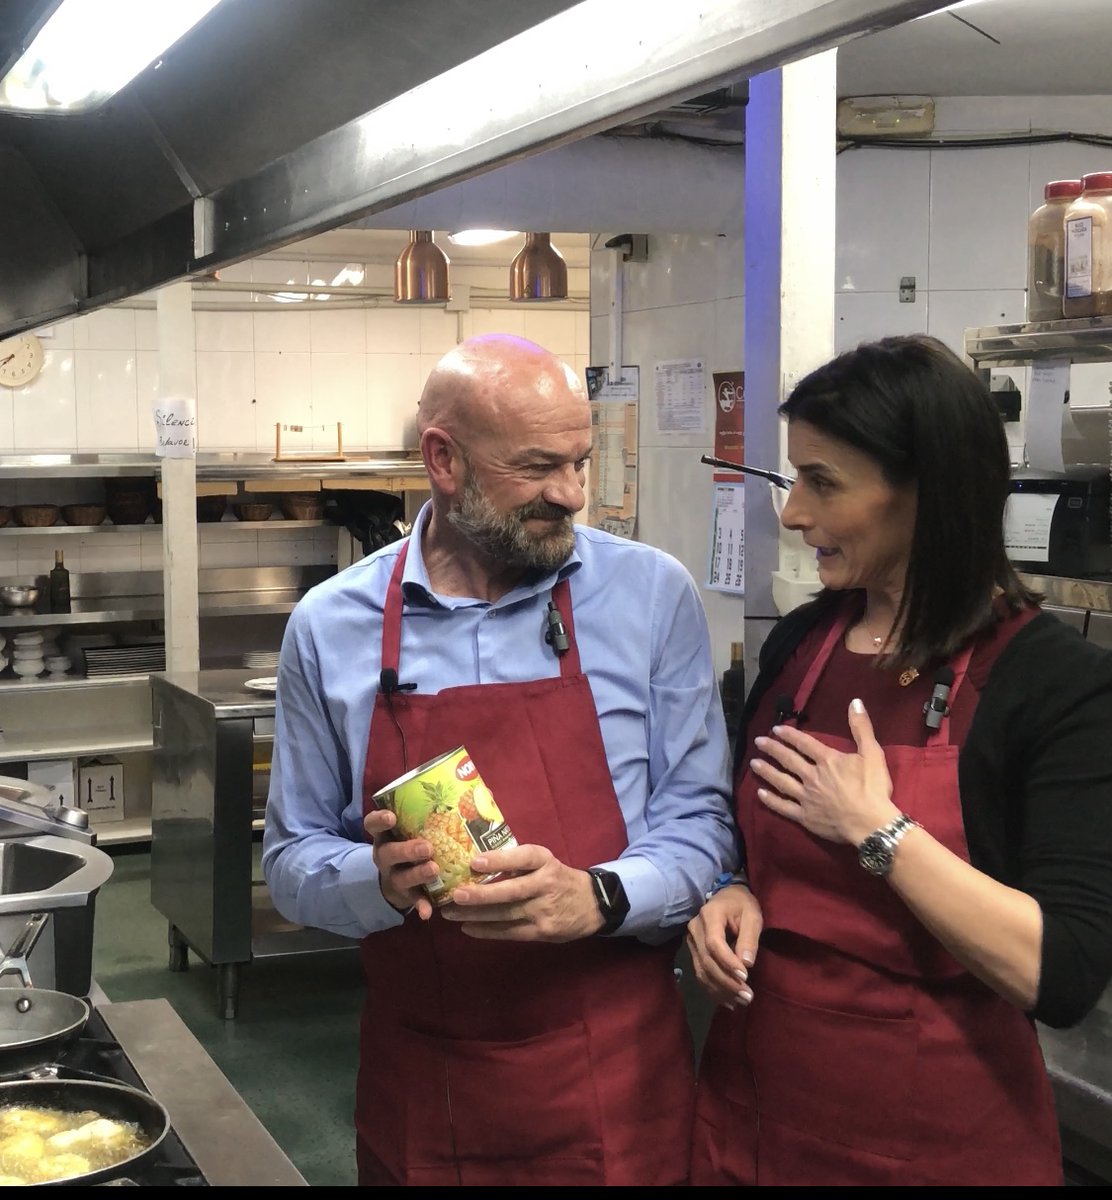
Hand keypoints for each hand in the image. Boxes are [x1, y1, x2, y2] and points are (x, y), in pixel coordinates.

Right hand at [363, 808, 437, 920]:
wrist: (396, 880)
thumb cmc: (411, 843)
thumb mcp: (413, 828)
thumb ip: (435, 812)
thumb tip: (480, 789)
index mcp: (385, 836)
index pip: (373, 825)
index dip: (379, 821)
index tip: (391, 817)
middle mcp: (385, 856)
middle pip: (389, 853)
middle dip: (406, 850)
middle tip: (426, 847)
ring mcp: (393, 877)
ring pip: (401, 877)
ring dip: (417, 874)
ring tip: (434, 870)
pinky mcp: (405, 895)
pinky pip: (413, 900)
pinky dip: (420, 905)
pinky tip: (427, 912)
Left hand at [441, 843, 599, 941]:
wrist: (591, 904)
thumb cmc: (557, 878)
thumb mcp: (545, 862)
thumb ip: (518, 863)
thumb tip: (476, 863)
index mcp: (545, 862)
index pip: (522, 858)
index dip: (499, 860)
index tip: (474, 861)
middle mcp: (545, 884)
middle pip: (511, 891)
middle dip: (480, 894)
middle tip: (455, 895)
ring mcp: (544, 910)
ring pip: (506, 914)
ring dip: (476, 915)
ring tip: (451, 913)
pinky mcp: (541, 931)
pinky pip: (510, 932)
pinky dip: (487, 931)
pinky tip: (468, 928)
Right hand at [686, 885, 762, 1008]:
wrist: (727, 897)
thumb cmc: (742, 904)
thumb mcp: (752, 915)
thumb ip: (749, 938)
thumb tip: (746, 964)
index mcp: (710, 915)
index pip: (714, 944)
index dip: (728, 962)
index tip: (745, 977)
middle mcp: (695, 928)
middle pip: (707, 960)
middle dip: (726, 982)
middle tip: (747, 997)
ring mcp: (691, 941)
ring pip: (702, 971)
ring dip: (720, 990)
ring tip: (741, 1002)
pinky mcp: (693, 952)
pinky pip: (700, 974)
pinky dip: (713, 990)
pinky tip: (728, 1001)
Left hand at [750, 698, 898, 846]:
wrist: (871, 823)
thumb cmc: (873, 788)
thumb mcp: (872, 753)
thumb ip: (861, 727)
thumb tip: (855, 701)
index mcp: (827, 760)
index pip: (804, 743)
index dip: (789, 735)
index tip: (775, 729)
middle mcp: (812, 776)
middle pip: (788, 760)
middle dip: (772, 749)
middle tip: (758, 741)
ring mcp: (806, 797)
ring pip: (781, 781)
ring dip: (767, 771)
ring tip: (753, 763)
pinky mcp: (805, 817)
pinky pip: (784, 807)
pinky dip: (771, 800)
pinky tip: (760, 793)